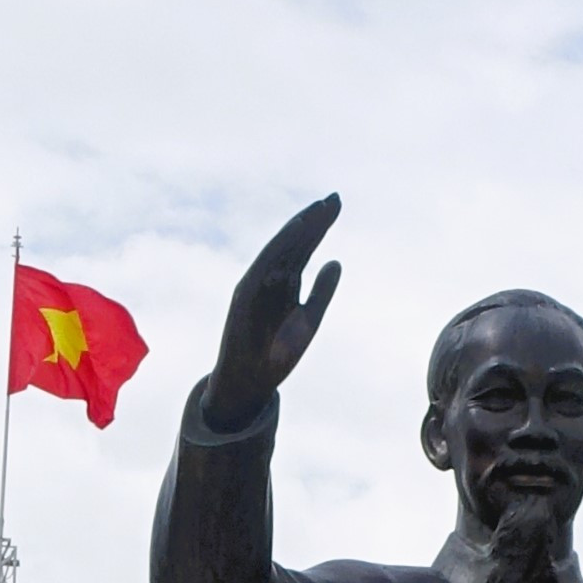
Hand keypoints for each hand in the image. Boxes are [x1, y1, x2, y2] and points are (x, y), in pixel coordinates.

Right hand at [203, 195, 342, 430]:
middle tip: (335, 198)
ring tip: (319, 208)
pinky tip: (297, 229)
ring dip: (299, 227)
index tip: (337, 204)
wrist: (250, 383)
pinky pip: (264, 264)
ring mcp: (257, 283)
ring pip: (280, 248)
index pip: (305, 247)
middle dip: (314, 220)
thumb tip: (336, 260)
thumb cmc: (276, 355)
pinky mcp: (245, 293)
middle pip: (295, 242)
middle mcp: (271, 277)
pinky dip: (279, 246)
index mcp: (286, 282)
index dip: (320, 225)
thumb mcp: (309, 320)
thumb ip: (322, 292)